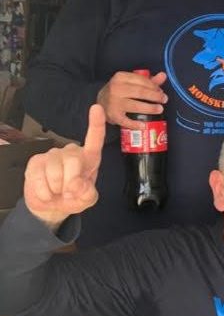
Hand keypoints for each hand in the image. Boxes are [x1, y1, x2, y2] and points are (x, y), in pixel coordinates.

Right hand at [24, 104, 105, 227]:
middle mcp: (71, 152)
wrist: (51, 207)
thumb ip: (88, 193)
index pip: (94, 139)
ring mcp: (52, 155)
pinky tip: (47, 192)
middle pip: (73, 160)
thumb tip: (77, 184)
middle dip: (71, 181)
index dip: (95, 124)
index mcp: (89, 158)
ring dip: (57, 188)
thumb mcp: (87, 199)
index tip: (96, 108)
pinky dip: (45, 192)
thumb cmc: (73, 198)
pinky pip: (39, 178)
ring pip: (55, 171)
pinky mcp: (36, 162)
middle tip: (69, 192)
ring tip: (58, 191)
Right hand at [96, 71, 167, 129]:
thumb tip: (163, 75)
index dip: (154, 86)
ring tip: (159, 109)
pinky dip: (135, 124)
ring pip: (135, 106)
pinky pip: (126, 121)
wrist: (101, 101)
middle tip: (164, 100)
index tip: (161, 91)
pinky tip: (144, 125)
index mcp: (120, 77)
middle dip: (155, 96)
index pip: (141, 80)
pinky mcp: (113, 115)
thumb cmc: (120, 91)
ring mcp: (113, 102)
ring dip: (150, 108)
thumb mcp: (131, 82)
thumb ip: (148, 80)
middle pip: (140, 92)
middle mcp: (116, 89)